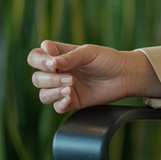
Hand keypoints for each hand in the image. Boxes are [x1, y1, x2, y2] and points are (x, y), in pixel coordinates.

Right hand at [27, 40, 160, 113]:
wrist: (125, 75)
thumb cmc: (107, 59)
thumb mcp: (89, 52)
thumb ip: (69, 57)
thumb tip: (48, 58)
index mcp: (59, 56)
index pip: (35, 57)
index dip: (39, 60)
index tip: (53, 63)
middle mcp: (58, 72)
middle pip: (37, 78)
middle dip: (49, 79)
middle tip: (70, 78)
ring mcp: (63, 88)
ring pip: (43, 94)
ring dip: (53, 91)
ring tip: (71, 88)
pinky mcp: (72, 102)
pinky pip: (56, 107)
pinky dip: (60, 103)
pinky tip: (70, 98)